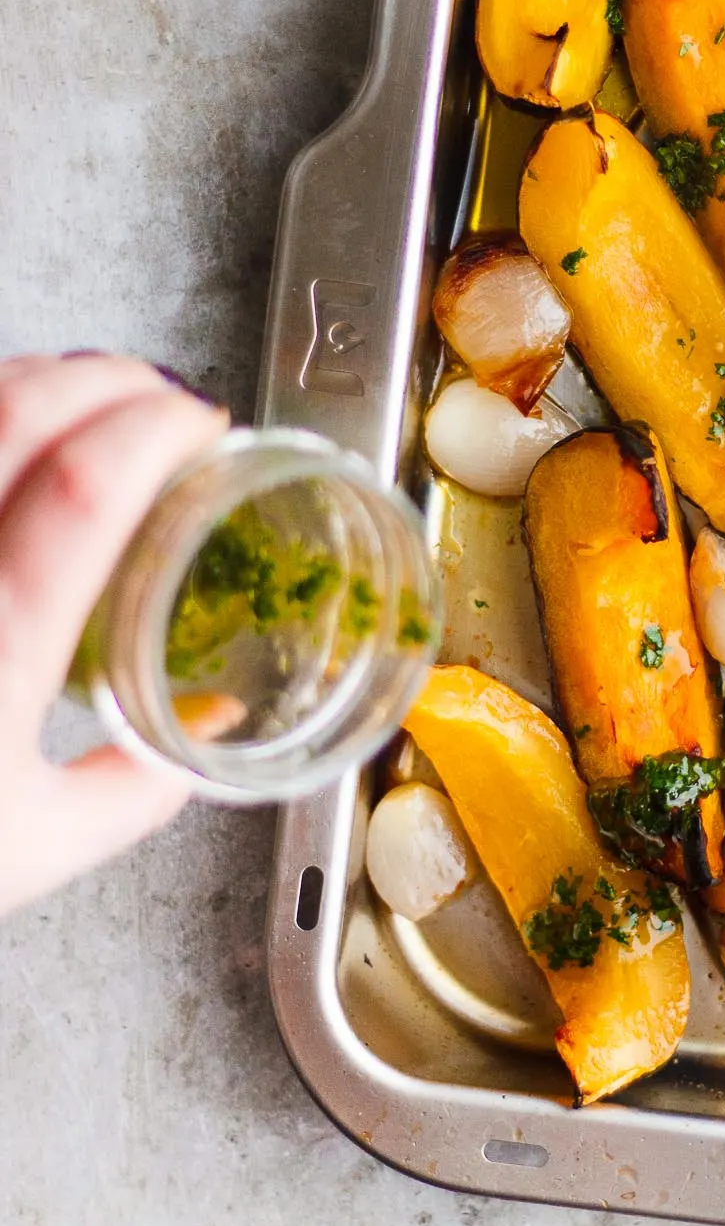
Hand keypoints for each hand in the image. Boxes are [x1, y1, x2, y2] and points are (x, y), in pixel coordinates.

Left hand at [0, 353, 227, 916]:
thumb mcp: (31, 848)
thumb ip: (132, 789)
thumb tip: (205, 725)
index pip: (88, 487)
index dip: (159, 429)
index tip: (205, 429)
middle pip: (23, 410)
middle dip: (111, 378)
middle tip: (159, 398)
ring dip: (42, 379)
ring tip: (90, 397)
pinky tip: (8, 425)